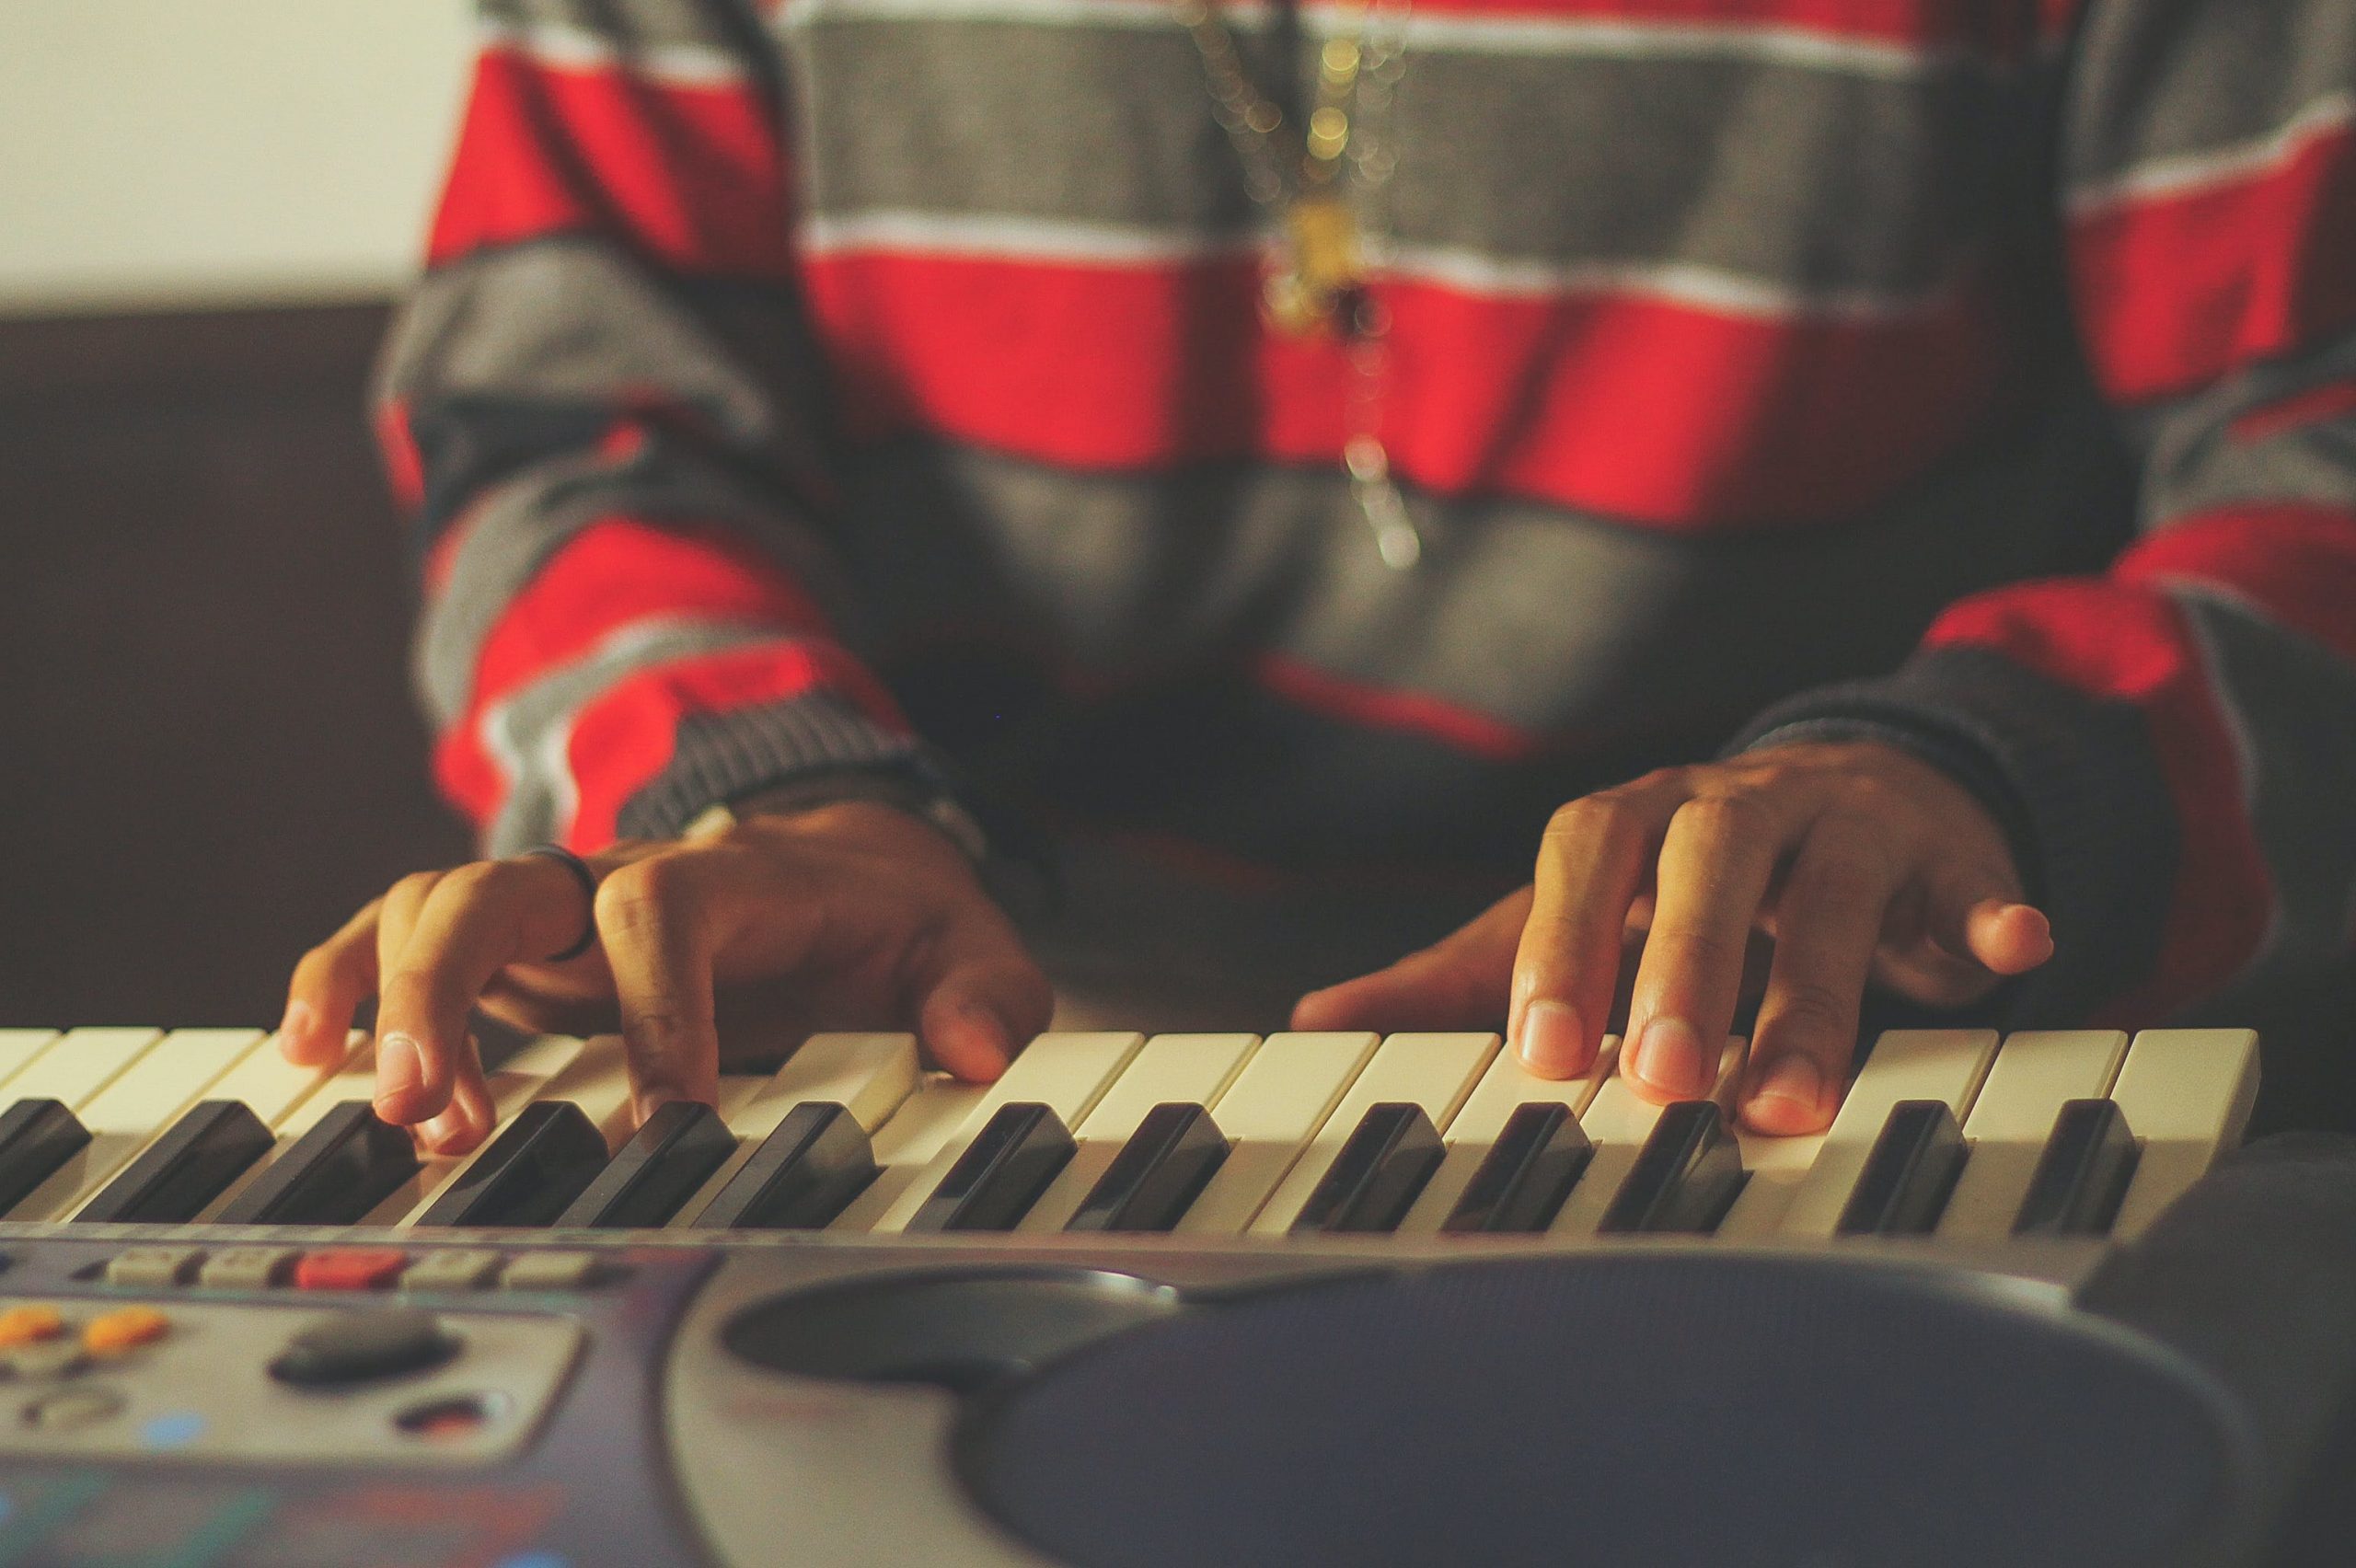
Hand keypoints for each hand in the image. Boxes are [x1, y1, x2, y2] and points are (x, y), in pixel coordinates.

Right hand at [279, 801, 1050, 1154]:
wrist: (849, 862)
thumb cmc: (893, 916)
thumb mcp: (965, 943)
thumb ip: (985, 993)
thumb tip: (978, 1054)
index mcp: (734, 875)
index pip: (666, 906)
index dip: (656, 1003)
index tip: (670, 1118)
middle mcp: (622, 876)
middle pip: (504, 888)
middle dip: (452, 990)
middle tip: (436, 1109)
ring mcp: (559, 908)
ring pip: (436, 906)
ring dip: (394, 1001)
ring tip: (397, 1112)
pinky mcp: (519, 946)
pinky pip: (402, 937)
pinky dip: (348, 983)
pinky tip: (313, 1055)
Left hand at [1292, 741, 2053, 1134]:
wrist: (1844, 800)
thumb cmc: (1682, 884)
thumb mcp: (1576, 918)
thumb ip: (1461, 972)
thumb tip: (1315, 1017)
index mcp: (1633, 817)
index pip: (1583, 855)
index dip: (1563, 945)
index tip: (1542, 1055)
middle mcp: (1733, 803)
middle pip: (1705, 862)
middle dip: (1685, 971)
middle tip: (1663, 1082)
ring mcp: (1845, 819)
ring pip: (1829, 887)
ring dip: (1814, 992)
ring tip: (1790, 1099)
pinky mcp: (1946, 854)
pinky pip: (1973, 877)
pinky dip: (1992, 910)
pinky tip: (2014, 952)